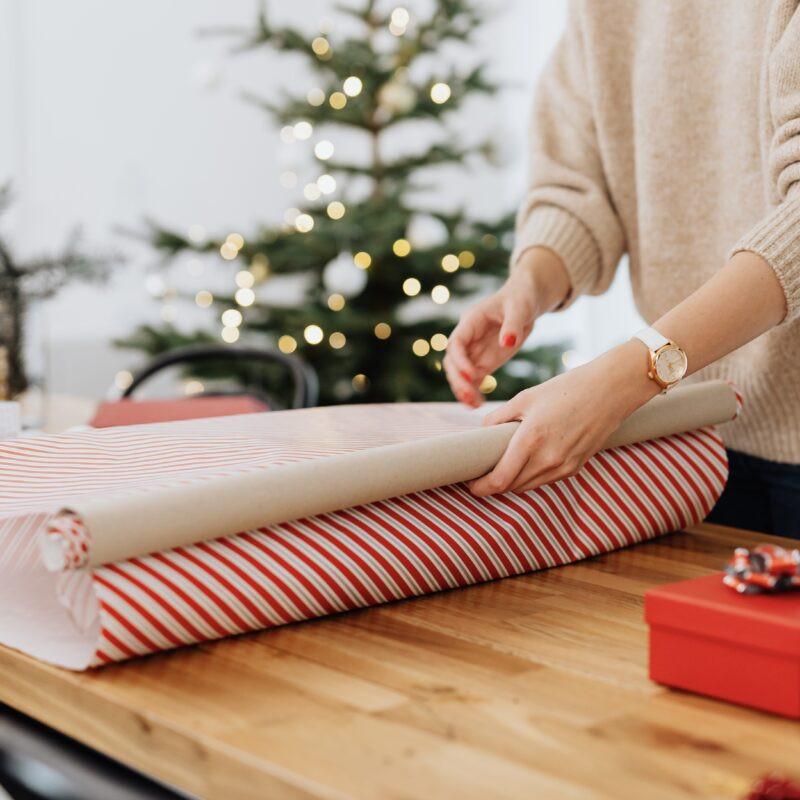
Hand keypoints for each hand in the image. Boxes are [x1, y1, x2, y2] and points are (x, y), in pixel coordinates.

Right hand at [443, 247, 569, 406]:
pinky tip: (479, 404)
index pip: (456, 342)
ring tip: (473, 405)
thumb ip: (513, 325)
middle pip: (453, 361)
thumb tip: (508, 343)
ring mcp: (474, 351)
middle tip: (469, 397)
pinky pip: (474, 379)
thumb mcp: (520, 307)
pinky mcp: (484, 361)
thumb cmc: (521, 298)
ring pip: (460, 373)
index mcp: (471, 321)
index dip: (460, 360)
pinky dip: (474, 392)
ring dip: (463, 389)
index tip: (471, 376)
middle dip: (458, 380)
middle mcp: (468, 337)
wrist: (527, 300)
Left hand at [468, 340, 658, 495]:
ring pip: (528, 487)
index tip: (470, 483)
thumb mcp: (525, 398)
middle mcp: (548, 459)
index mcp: (531, 440)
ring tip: (503, 465)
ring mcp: (564, 466)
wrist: (611, 390)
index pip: (499, 481)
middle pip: (511, 487)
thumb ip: (498, 418)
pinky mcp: (576, 467)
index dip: (480, 488)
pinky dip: (531, 476)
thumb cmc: (567, 389)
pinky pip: (545, 481)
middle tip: (482, 471)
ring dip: (512, 482)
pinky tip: (528, 461)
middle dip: (493, 484)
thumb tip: (481, 434)